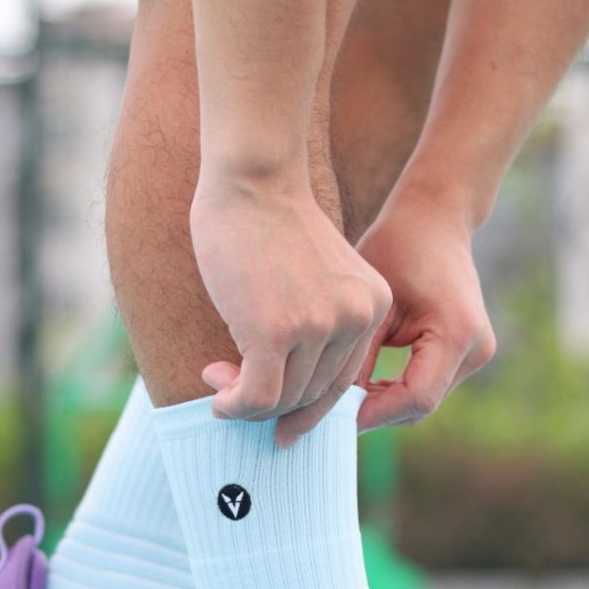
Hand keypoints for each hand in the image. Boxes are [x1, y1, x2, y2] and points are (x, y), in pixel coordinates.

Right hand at [191, 174, 391, 445]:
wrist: (252, 176)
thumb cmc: (267, 220)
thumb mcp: (312, 276)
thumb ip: (314, 322)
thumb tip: (282, 388)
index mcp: (372, 304)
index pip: (342, 378)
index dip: (305, 402)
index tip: (276, 412)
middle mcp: (355, 318)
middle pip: (314, 393)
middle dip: (272, 404)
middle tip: (231, 388)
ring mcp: (319, 326)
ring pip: (285, 398)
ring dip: (246, 401)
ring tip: (218, 379)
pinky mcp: (277, 331)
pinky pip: (258, 396)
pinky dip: (234, 406)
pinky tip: (216, 396)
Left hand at [355, 199, 495, 431]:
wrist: (436, 218)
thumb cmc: (397, 247)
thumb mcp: (371, 303)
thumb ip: (359, 356)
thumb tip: (336, 408)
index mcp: (456, 333)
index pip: (416, 398)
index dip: (373, 413)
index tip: (333, 416)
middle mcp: (476, 349)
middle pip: (421, 406)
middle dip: (375, 412)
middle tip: (328, 411)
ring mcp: (478, 353)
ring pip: (424, 402)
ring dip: (385, 404)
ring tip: (342, 398)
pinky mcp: (469, 353)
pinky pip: (428, 386)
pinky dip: (397, 391)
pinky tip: (364, 385)